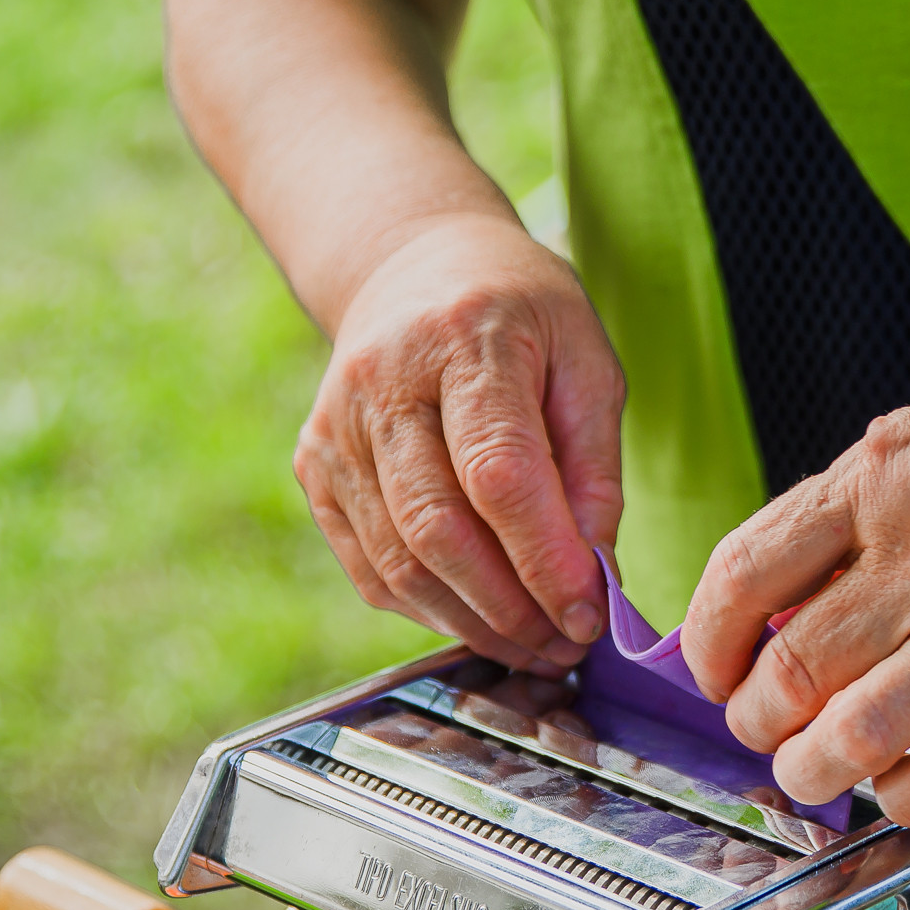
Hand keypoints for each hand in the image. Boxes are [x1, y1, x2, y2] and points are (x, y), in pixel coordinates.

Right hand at [298, 210, 626, 671]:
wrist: (415, 264)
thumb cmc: (518, 313)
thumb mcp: (586, 359)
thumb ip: (593, 467)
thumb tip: (593, 574)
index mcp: (465, 339)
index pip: (499, 473)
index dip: (544, 558)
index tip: (589, 613)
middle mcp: (384, 382)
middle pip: (437, 528)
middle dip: (509, 608)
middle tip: (564, 645)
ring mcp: (337, 427)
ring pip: (398, 562)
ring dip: (471, 623)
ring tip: (533, 645)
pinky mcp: (316, 467)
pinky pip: (368, 567)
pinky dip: (426, 608)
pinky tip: (478, 617)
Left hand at [679, 343, 909, 826]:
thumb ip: (848, 506)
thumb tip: (771, 596)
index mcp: (881, 480)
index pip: (744, 575)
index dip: (707, 641)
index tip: (713, 666)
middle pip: (789, 671)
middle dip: (752, 719)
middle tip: (759, 726)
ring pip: (854, 738)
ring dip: (812, 770)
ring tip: (812, 766)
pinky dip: (903, 797)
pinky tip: (897, 783)